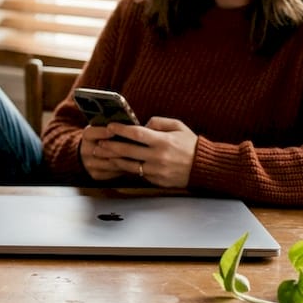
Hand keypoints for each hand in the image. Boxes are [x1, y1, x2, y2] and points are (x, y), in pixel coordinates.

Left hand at [79, 117, 197, 187]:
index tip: (110, 126)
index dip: (121, 130)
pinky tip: (117, 163)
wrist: (204, 167)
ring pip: (129, 165)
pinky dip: (126, 168)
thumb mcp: (178, 126)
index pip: (137, 134)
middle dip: (111, 146)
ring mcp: (157, 170)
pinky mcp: (157, 180)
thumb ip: (158, 122)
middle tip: (99, 143)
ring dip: (113, 159)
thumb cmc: (190, 144)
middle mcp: (158, 157)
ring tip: (102, 154)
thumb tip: (141, 124)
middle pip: (128, 151)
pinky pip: (138, 174)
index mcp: (163, 141)